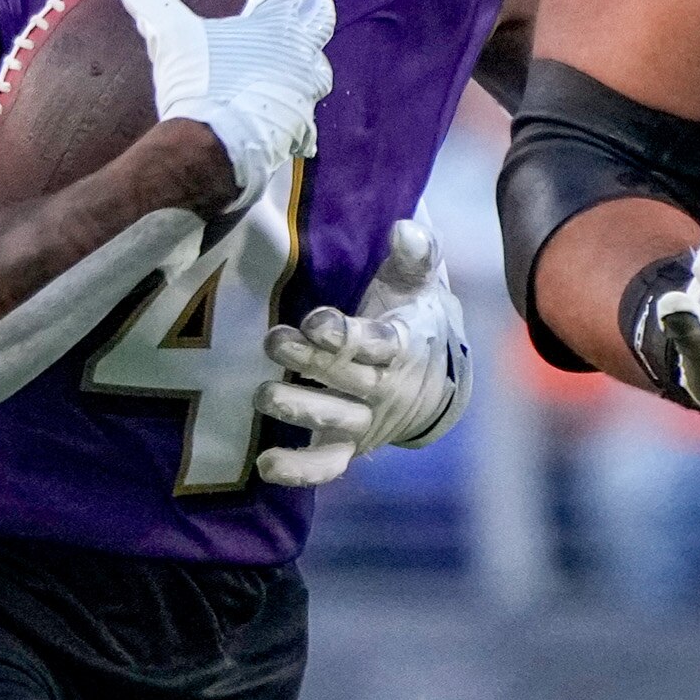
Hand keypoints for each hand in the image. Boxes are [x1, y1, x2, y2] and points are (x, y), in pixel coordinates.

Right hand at [101, 0, 335, 198]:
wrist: (215, 150)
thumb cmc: (198, 86)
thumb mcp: (169, 36)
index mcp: (274, 22)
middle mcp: (298, 53)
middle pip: (320, 18)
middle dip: (317, 1)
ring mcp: (302, 92)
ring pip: (319, 69)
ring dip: (312, 58)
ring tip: (306, 56)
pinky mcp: (299, 128)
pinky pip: (307, 122)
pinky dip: (301, 119)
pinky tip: (298, 126)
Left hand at [256, 220, 468, 484]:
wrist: (436, 380)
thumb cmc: (413, 317)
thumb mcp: (418, 282)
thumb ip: (415, 254)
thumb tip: (403, 229)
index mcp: (402, 346)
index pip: (375, 343)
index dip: (345, 335)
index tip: (317, 323)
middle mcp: (384, 388)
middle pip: (346, 378)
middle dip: (309, 361)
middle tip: (273, 341)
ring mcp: (365, 420)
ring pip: (334, 420)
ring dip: (300, 409)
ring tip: (263, 395)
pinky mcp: (348, 445)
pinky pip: (327, 465)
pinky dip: (300, 470)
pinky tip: (266, 467)